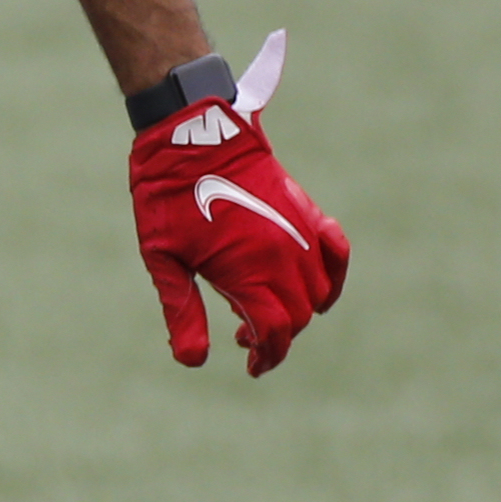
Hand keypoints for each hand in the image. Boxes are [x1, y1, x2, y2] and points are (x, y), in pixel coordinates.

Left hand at [127, 51, 347, 375]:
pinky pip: (337, 253)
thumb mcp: (163, 260)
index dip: (267, 356)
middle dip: (278, 337)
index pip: (276, 332)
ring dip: (300, 312)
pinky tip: (317, 289)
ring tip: (266, 313)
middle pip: (299, 317)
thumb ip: (182, 312)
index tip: (250, 365)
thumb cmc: (168, 197)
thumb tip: (194, 361)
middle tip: (245, 337)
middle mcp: (285, 255)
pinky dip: (334, 276)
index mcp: (250, 270)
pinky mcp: (307, 212)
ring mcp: (301, 232)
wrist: (193, 136)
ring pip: (319, 291)